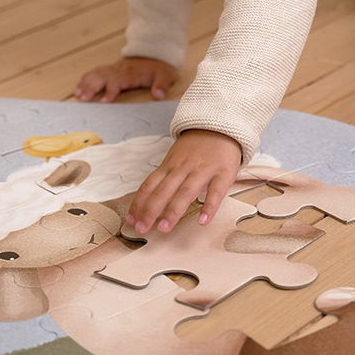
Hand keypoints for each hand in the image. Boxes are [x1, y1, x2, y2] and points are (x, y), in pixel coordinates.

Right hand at [74, 57, 175, 101]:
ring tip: (78, 94)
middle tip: (82, 99)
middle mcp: (119, 71)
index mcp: (130, 74)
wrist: (154, 53)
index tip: (104, 101)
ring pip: (96, 74)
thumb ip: (162, 85)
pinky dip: (86, 78)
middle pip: (102, 78)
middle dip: (91, 88)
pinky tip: (78, 86)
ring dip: (86, 83)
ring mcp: (113, 69)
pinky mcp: (110, 70)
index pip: (117, 82)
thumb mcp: (165, 75)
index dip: (110, 91)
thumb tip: (158, 95)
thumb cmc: (158, 67)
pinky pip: (95, 72)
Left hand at [127, 130, 241, 233]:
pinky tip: (203, 221)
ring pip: (186, 192)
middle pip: (164, 190)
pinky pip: (216, 192)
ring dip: (173, 211)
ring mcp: (203, 170)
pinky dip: (209, 207)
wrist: (221, 126)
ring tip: (164, 228)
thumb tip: (148, 201)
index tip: (131, 220)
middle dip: (150, 211)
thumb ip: (165, 177)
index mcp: (170, 165)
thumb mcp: (175, 157)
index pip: (149, 185)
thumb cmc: (196, 147)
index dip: (139, 203)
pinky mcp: (223, 173)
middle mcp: (183, 168)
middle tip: (142, 229)